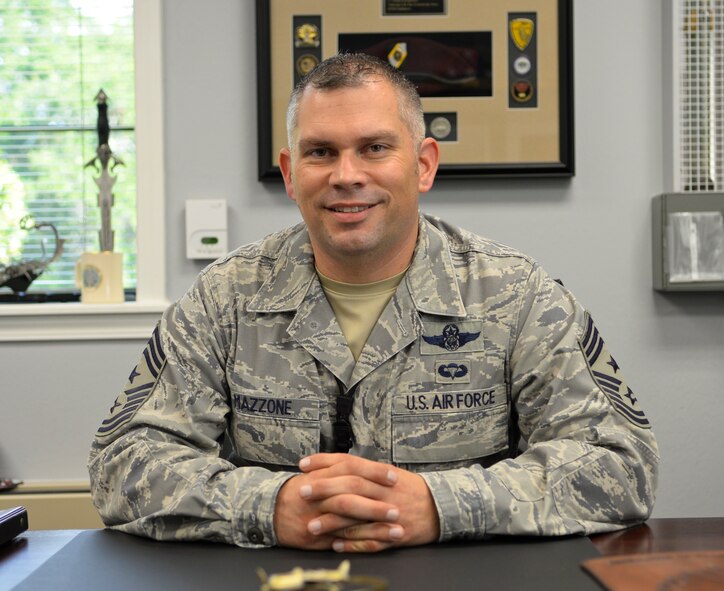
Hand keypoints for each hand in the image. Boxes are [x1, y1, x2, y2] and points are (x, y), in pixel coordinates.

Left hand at [275, 453, 439, 552]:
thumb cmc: (409, 489)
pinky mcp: (395, 534)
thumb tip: (334, 466)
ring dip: (332, 522)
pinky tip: (335, 544)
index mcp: (381, 473)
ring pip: (358, 516)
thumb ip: (363, 471)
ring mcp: (389, 513)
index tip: (303, 464)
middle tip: (302, 491)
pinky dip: (352, 543)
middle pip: (351, 486)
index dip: (325, 461)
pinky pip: (371, 540)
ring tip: (311, 526)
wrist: (440, 507)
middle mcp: (384, 491)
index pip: (349, 462)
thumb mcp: (387, 473)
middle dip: (324, 488)